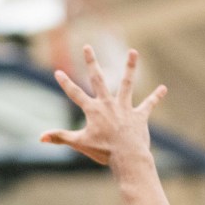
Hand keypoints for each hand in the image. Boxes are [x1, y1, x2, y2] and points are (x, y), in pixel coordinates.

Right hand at [40, 45, 166, 165]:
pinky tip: (164, 88)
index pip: (75, 94)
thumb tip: (40, 138)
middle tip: (87, 46)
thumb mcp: (79, 144)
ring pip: (126, 83)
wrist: (127, 157)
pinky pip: (149, 104)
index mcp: (93, 111)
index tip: (58, 72)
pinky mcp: (139, 116)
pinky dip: (156, 97)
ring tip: (133, 52)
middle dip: (91, 62)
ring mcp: (125, 108)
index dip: (65, 84)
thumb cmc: (103, 152)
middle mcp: (108, 104)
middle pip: (98, 79)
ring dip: (130, 67)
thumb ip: (60, 137)